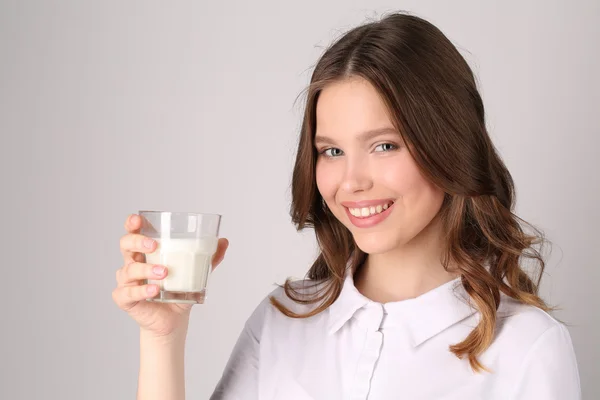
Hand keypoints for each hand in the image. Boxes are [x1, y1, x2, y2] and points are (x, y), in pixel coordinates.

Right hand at [112, 214, 228, 337]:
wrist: (174, 319)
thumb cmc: (179, 290)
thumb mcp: (196, 272)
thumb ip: (209, 257)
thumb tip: (224, 241)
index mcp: (146, 252)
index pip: (133, 232)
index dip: (131, 223)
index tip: (138, 219)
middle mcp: (133, 263)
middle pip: (125, 245)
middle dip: (137, 241)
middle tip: (154, 245)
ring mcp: (127, 281)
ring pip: (128, 269)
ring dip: (146, 269)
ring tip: (164, 272)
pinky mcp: (125, 299)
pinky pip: (128, 292)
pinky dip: (142, 290)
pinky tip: (155, 289)